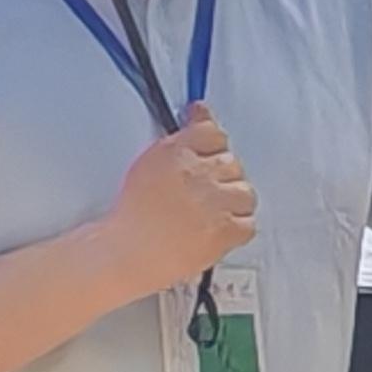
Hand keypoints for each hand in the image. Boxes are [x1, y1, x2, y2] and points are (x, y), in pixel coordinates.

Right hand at [104, 103, 256, 293]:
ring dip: (233, 203)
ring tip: (210, 215)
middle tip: (203, 195)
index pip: (213, 132)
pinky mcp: (224, 231)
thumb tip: (199, 117)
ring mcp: (214, 202)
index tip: (213, 145)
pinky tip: (218, 232)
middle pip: (232, 163)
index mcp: (176, 153)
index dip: (214, 143)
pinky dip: (237, 231)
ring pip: (245, 193)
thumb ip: (178, 142)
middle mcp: (198, 173)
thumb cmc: (128, 219)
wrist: (123, 254)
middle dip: (221, 178)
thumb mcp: (146, 166)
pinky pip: (248, 224)